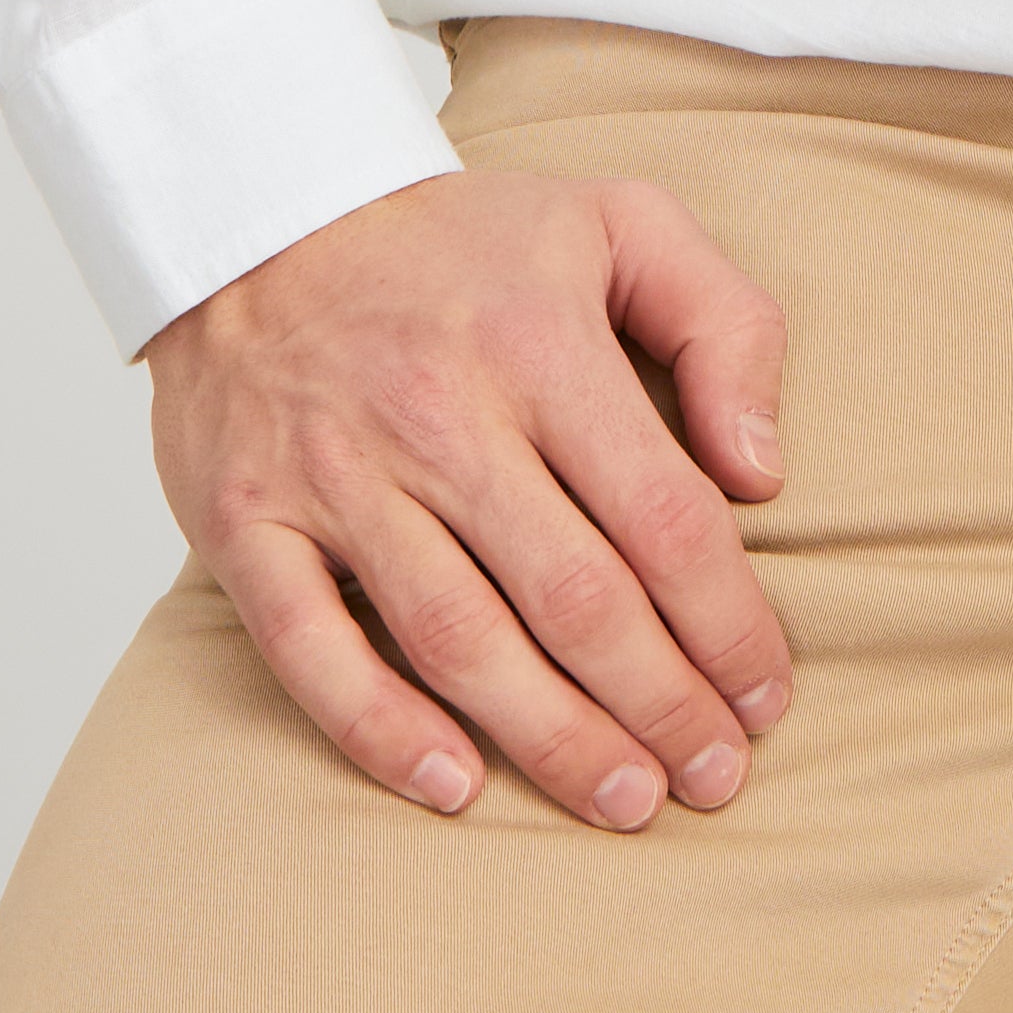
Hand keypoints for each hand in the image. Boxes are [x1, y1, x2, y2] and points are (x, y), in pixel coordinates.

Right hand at [149, 171, 793, 832]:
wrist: (260, 210)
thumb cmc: (463, 242)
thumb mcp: (620, 221)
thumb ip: (722, 325)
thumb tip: (762, 471)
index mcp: (542, 344)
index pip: (663, 514)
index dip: (727, 622)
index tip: (766, 695)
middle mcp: (442, 414)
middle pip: (574, 596)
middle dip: (659, 704)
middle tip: (715, 778)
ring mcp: (336, 474)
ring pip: (458, 637)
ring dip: (551, 738)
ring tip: (626, 801)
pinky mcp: (246, 519)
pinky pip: (310, 648)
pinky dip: (379, 726)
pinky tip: (454, 784)